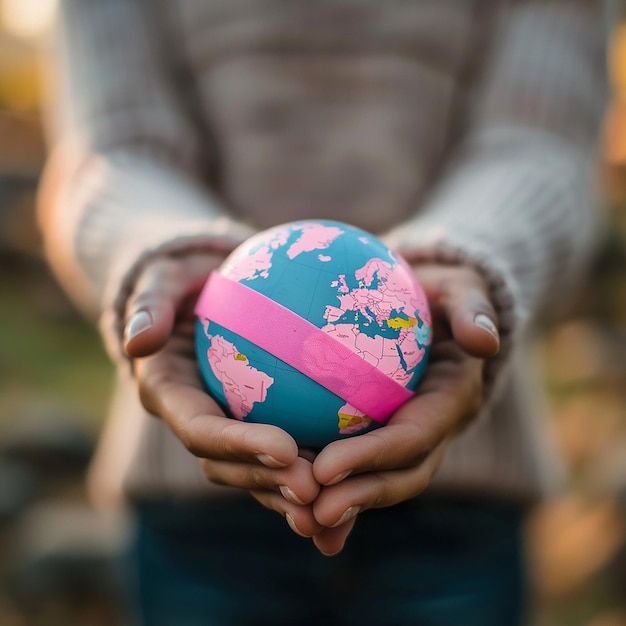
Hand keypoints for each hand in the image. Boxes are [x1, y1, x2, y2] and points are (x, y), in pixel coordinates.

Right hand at [123, 253, 322, 535]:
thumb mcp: (161, 278)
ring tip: (338, 502)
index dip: (239, 446)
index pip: (201, 429)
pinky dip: (312, 467)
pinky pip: (282, 452)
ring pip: (256, 471)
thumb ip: (149, 305)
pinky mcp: (252, 420)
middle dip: (268, 483)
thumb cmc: (181, 279)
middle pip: (228, 465)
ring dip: (291, 492)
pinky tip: (355, 469)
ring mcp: (225, 425)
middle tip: (316, 491)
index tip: (286, 450)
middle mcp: (196, 418)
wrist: (199, 290)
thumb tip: (140, 341)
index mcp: (169, 393)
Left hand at [308, 263, 500, 554]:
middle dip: (359, 498)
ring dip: (345, 506)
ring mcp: (407, 435)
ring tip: (300, 522)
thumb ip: (472, 308)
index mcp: (450, 399)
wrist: (431, 303)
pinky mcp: (382, 432)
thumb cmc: (441, 290)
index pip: (413, 438)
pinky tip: (289, 499)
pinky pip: (358, 463)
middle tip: (312, 514)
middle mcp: (431, 427)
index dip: (374, 458)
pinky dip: (332, 487)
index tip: (326, 468)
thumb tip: (483, 342)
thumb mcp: (461, 287)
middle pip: (399, 475)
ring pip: (378, 479)